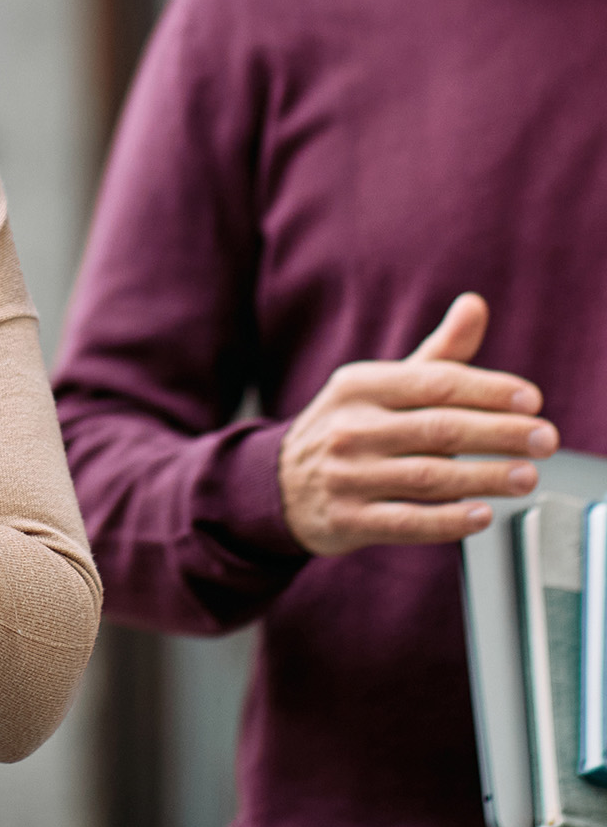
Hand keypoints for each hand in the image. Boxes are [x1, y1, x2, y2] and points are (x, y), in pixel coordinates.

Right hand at [276, 293, 557, 554]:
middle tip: (544, 439)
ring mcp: (346, 475)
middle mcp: (349, 427)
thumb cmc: (351, 428)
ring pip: (430, 477)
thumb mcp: (382, 386)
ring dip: (486, 477)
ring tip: (527, 477)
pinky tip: (481, 514)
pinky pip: (408, 521)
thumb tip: (475, 304)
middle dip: (500, 433)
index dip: (487, 389)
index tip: (530, 400)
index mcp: (359, 386)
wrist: (282, 483)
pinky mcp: (348, 519)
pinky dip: (449, 520)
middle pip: (439, 428)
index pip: (433, 382)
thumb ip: (438, 355)